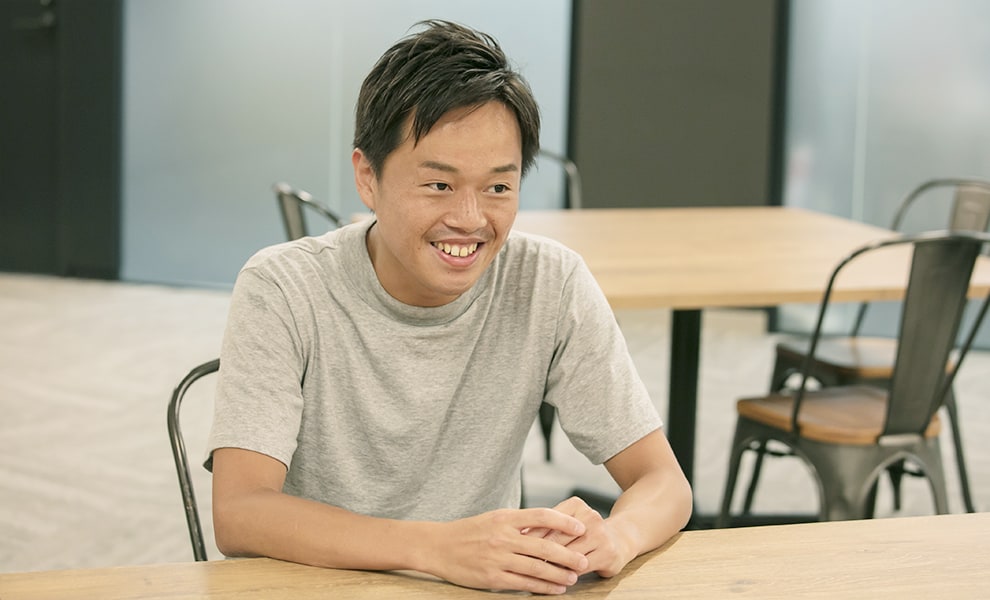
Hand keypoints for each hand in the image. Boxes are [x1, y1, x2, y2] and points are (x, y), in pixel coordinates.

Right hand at [426, 508, 589, 594]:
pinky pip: (523, 584)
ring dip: (558, 574)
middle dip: (568, 555)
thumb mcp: (493, 519)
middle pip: (544, 546)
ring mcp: (497, 558)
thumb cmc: (468, 532)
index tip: (580, 527)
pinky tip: (554, 589)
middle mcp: (503, 537)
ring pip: (537, 568)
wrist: (438, 546)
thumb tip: (546, 527)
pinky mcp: (492, 578)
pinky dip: (542, 587)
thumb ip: (517, 523)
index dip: (564, 521)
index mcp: (505, 518)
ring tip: (572, 578)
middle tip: (583, 561)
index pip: (541, 515)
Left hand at [524, 496, 633, 577]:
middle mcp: (591, 517)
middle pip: (557, 538)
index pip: (548, 520)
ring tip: (535, 572)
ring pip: (568, 554)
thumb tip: (519, 534)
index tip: (516, 545)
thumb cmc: (584, 532)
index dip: (531, 534)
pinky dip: (567, 574)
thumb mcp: (567, 522)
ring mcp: (601, 535)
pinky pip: (580, 568)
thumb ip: (547, 526)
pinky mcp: (608, 554)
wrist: (619, 539)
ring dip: (551, 565)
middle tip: (521, 561)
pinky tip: (556, 579)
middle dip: (538, 552)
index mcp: (576, 505)